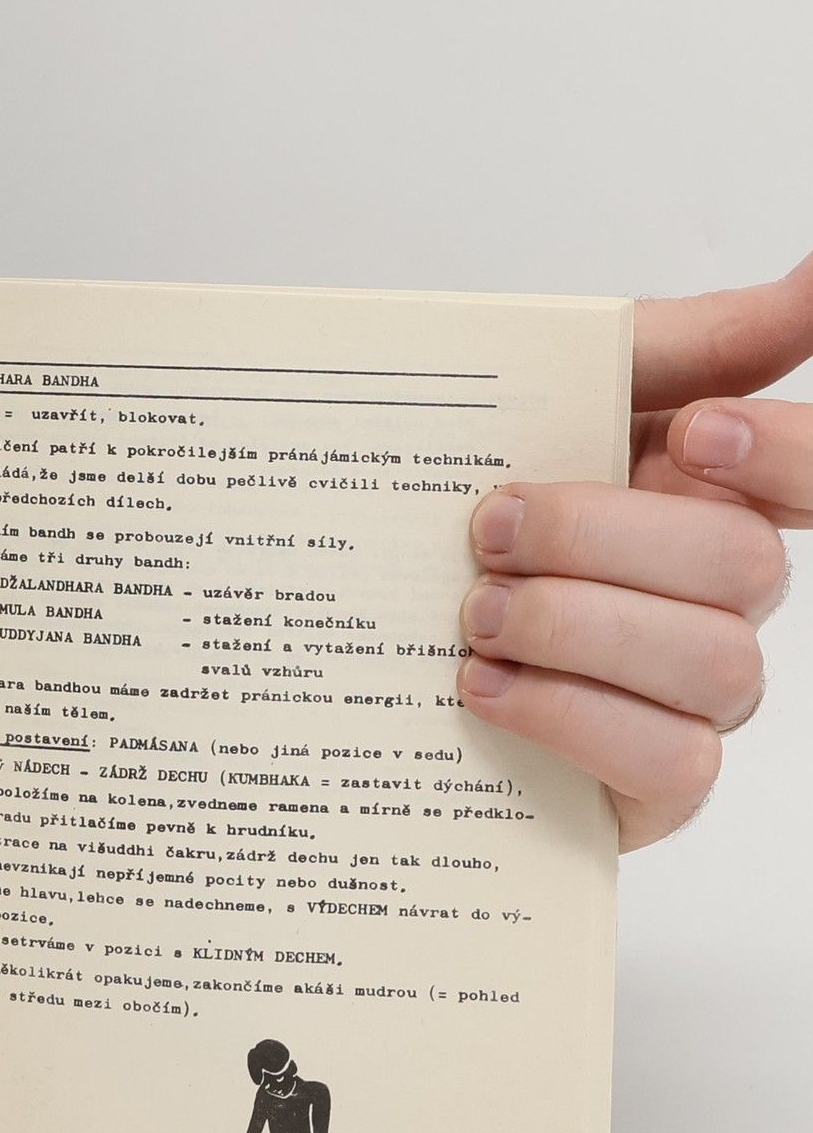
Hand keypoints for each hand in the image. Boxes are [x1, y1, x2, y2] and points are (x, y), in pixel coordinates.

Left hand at [458, 255, 812, 848]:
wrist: (361, 647)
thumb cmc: (474, 524)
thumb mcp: (558, 409)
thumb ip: (686, 343)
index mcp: (716, 502)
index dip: (784, 455)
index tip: (691, 431)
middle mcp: (724, 602)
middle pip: (743, 566)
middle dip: (602, 540)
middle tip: (489, 534)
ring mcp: (697, 699)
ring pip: (714, 664)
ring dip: (576, 630)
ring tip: (472, 620)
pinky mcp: (654, 788)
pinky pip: (672, 762)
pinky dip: (570, 716)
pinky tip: (484, 690)